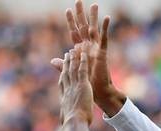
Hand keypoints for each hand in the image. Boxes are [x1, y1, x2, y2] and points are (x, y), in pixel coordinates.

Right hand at [52, 44, 93, 124]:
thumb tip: (63, 124)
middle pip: (66, 72)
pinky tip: (83, 54)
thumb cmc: (71, 124)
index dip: (62, 74)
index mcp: (64, 96)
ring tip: (74, 50)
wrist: (74, 122)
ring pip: (73, 69)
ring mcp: (74, 86)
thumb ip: (65, 118)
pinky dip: (83, 61)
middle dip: (66, 63)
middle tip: (67, 54)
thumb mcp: (66, 119)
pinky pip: (82, 70)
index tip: (62, 69)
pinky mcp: (83, 85)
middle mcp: (67, 88)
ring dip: (73, 58)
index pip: (63, 82)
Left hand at [65, 1, 122, 115]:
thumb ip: (64, 64)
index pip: (75, 32)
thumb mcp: (73, 71)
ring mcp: (96, 48)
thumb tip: (53, 61)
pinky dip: (105, 28)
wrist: (97, 92)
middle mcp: (88, 46)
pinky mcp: (102, 52)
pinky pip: (104, 38)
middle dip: (81, 14)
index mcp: (81, 49)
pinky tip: (107, 18)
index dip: (71, 22)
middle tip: (78, 1)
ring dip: (94, 17)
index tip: (67, 10)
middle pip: (84, 26)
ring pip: (94, 29)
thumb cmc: (87, 83)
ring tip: (94, 4)